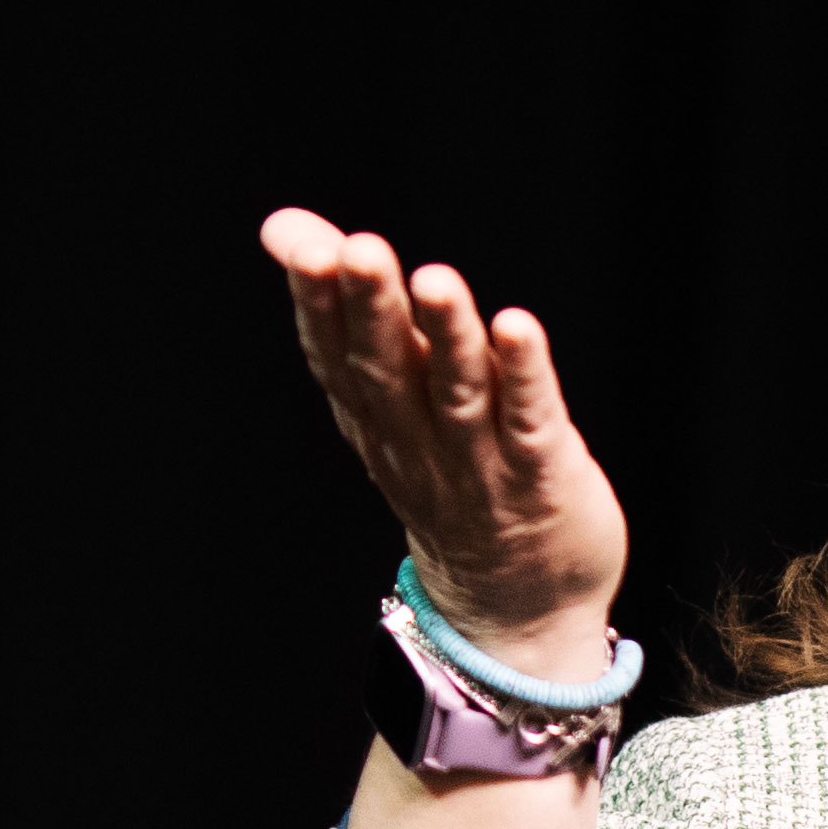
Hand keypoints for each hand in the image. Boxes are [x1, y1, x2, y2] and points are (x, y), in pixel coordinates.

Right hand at [262, 208, 633, 679]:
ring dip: (446, 336)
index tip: (305, 247)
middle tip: (357, 250)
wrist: (515, 601)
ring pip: (457, 393)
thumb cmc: (453, 477)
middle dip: (371, 308)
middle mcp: (417, 438)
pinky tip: (519, 327)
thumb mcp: (389, 393)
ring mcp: (478, 462)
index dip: (319, 302)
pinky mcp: (541, 476)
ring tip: (436, 281)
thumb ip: (352, 307)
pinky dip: (525, 375)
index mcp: (376, 415)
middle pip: (387, 369)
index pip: (336, 355)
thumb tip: (286, 227)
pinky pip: (530, 422)